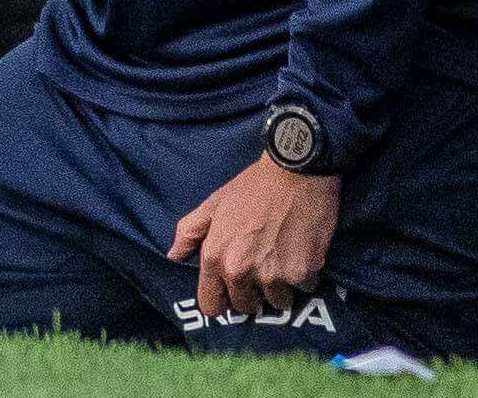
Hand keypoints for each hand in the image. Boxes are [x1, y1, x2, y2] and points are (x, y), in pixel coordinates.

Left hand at [167, 156, 339, 328]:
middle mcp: (242, 271)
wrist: (296, 170)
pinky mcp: (303, 273)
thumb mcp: (214, 203)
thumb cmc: (253, 186)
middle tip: (260, 266)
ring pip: (277, 301)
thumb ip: (190, 232)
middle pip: (245, 307)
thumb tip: (173, 255)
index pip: (211, 306)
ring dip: (280, 286)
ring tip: (282, 257)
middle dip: (252, 292)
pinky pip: (303, 288)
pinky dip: (303, 275)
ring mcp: (274, 275)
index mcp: (217, 257)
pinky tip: (300, 251)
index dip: (221, 300)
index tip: (231, 290)